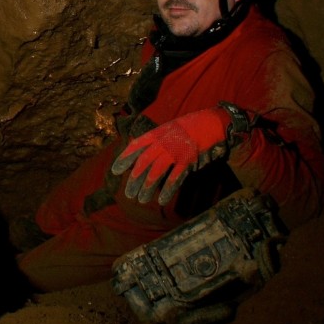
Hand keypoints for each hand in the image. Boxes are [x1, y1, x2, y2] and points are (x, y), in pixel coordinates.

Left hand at [111, 107, 233, 205]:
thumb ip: (155, 141)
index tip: (115, 170)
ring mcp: (174, 152)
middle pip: (142, 163)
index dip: (124, 158)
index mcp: (155, 134)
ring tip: (140, 200)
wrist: (209, 123)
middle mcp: (161, 143)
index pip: (135, 146)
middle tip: (128, 193)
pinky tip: (161, 200)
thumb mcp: (166, 129)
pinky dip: (167, 190)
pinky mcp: (187, 161)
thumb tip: (142, 157)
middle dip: (134, 179)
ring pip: (155, 173)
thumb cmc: (187, 127)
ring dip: (146, 188)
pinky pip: (174, 179)